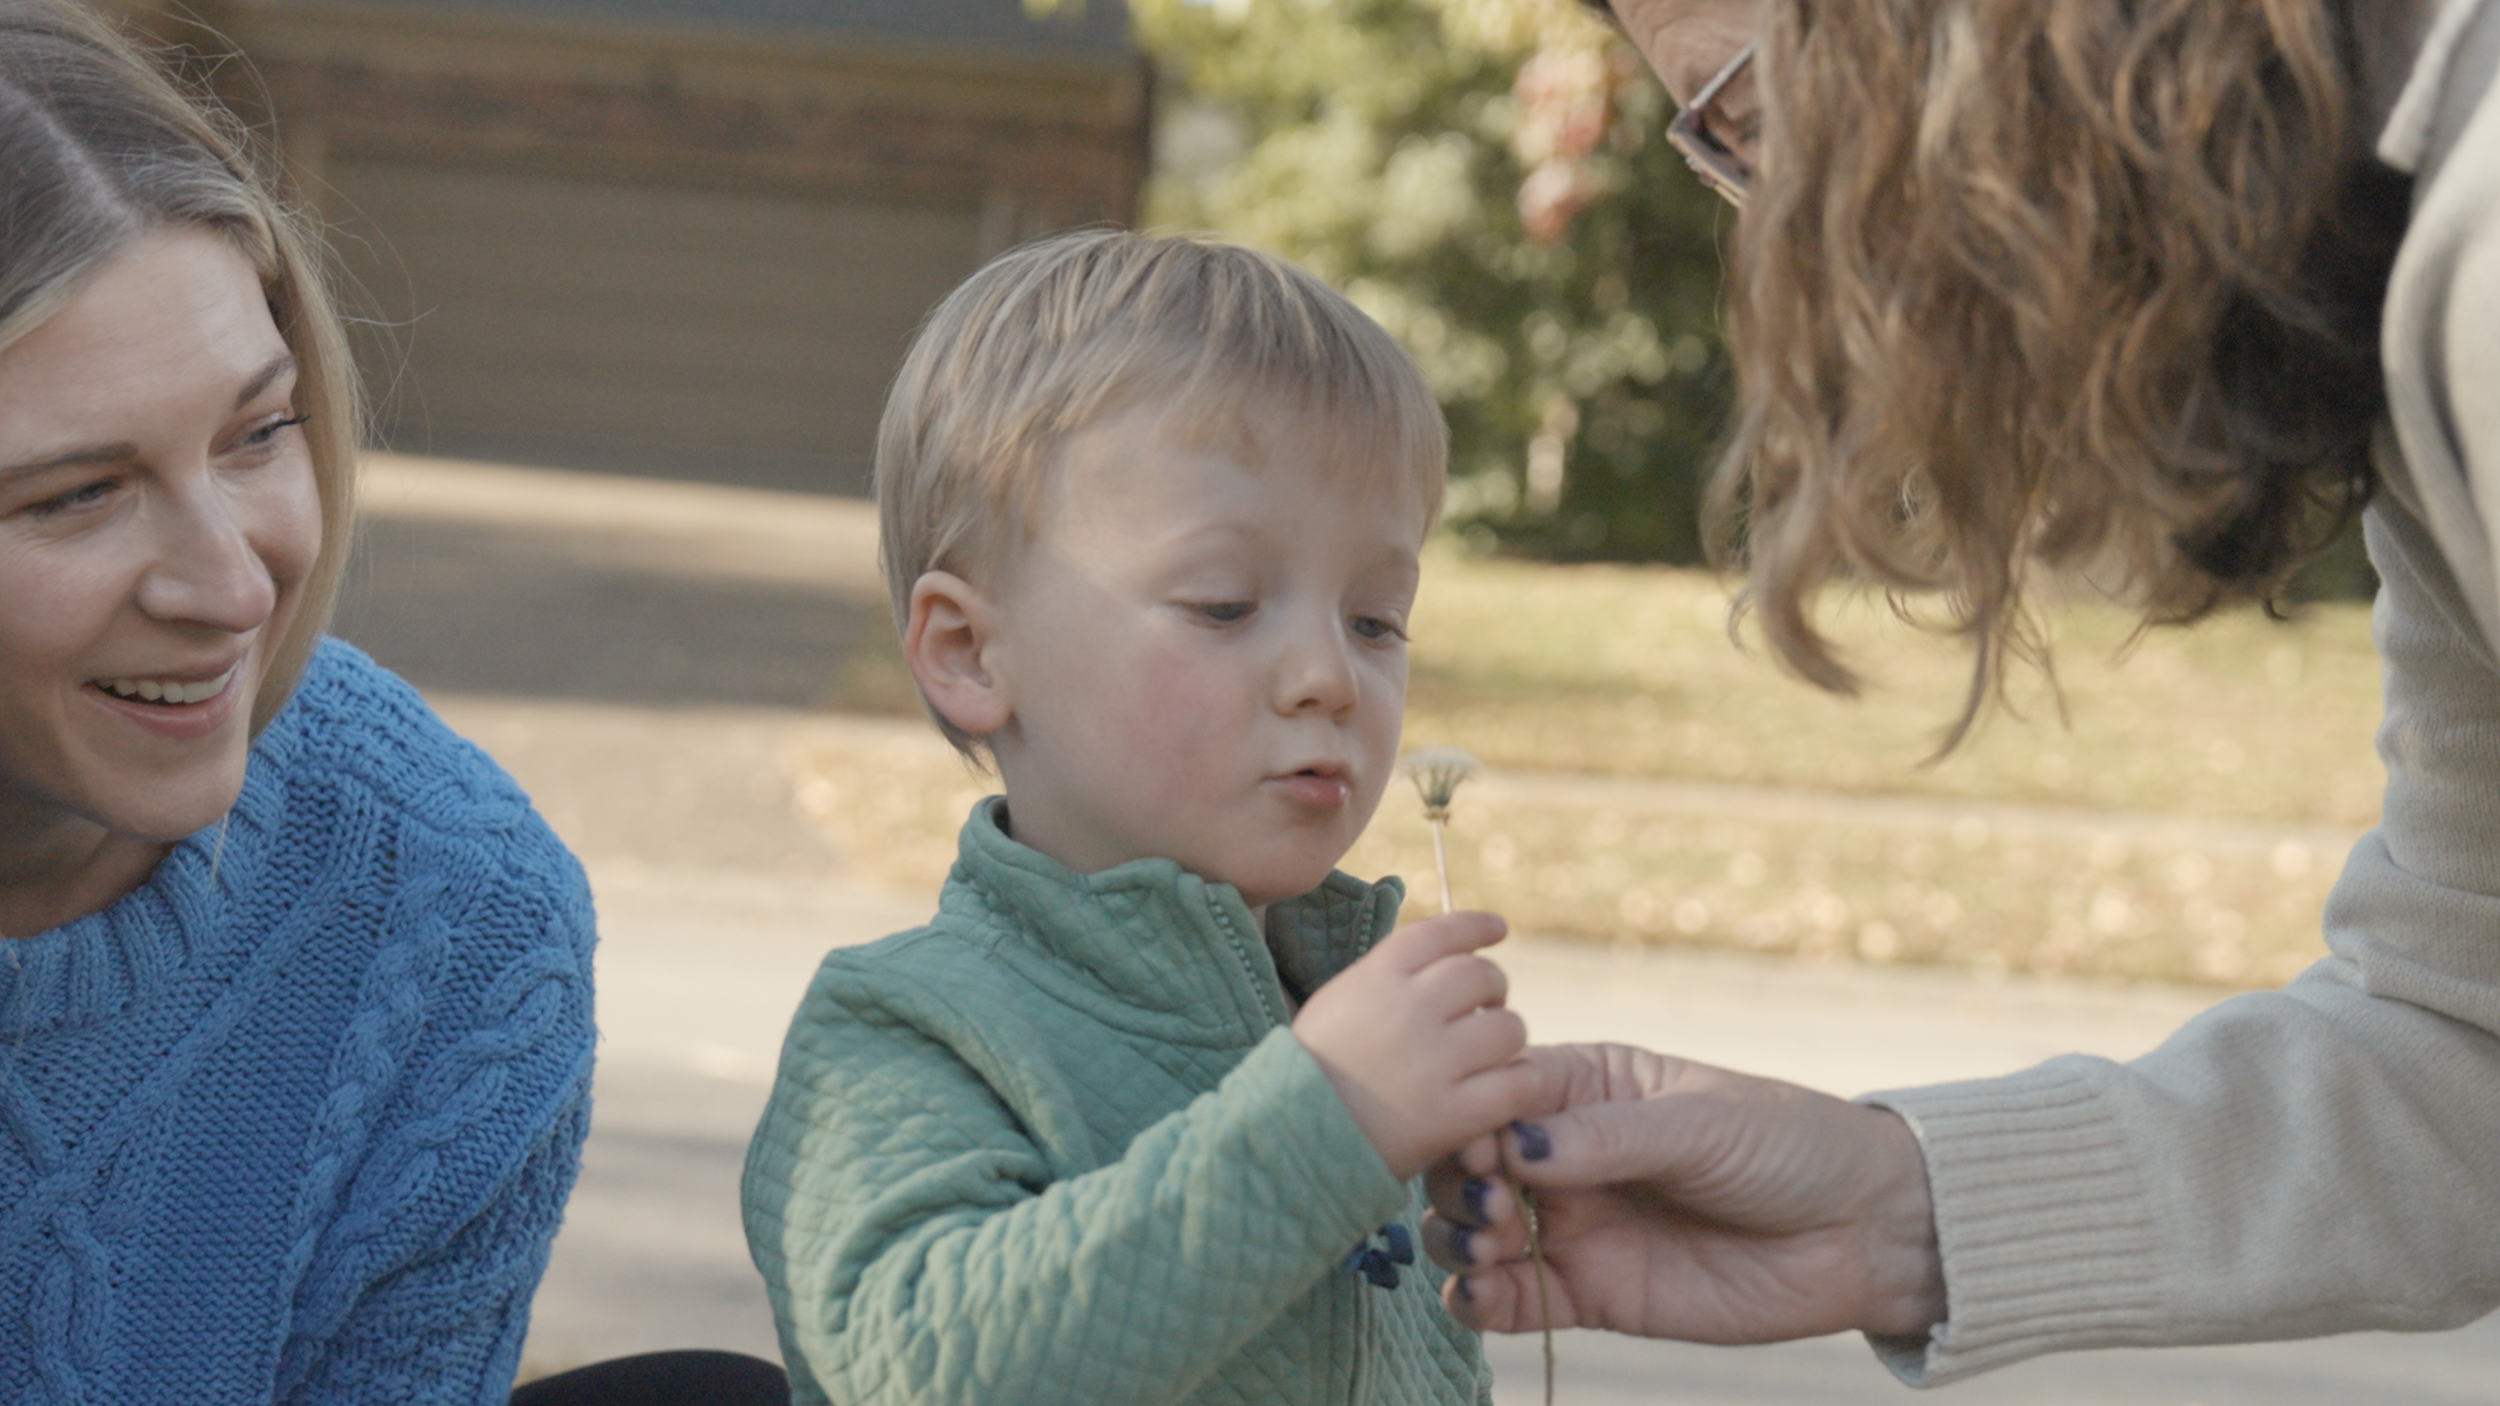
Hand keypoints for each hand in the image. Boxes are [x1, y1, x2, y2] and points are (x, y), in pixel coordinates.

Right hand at [1293, 912, 1540, 1179]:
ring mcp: (1433, 1061)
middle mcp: (1408, 1009)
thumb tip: (1440, 957)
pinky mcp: (1452, 1113)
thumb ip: (1386, 977)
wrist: (1289, 1137)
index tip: (1498, 929)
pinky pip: (1516, 1083)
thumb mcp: (1337, 1003)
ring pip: (1508, 1027)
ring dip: (1507, 1038)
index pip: (1442, 933)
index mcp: (1377, 977)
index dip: (1477, 926)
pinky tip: (1509, 1088)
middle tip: (1486, 1010)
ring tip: (1492, 1055)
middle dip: (1493, 989)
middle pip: (1482, 975)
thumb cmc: (1312, 1073)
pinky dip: (1520, 1082)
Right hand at [1421, 1043, 1945, 1341]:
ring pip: (1472, 1230)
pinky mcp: (1589, 1294)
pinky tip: (1478, 1293)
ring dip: (1457, 1237)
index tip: (1480, 1146)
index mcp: (1585, 1089)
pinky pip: (1508, 1299)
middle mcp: (1564, 1156)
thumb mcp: (1698, 1124)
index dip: (1469, 1119)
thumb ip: (1606, 1138)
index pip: (1495, 1094)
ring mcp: (1572, 1225)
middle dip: (1454, 1183)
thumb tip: (1513, 1145)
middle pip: (1466, 1164)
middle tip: (1485, 1205)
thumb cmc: (1786, 1147)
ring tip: (1487, 1245)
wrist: (1861, 1233)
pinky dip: (1475, 1298)